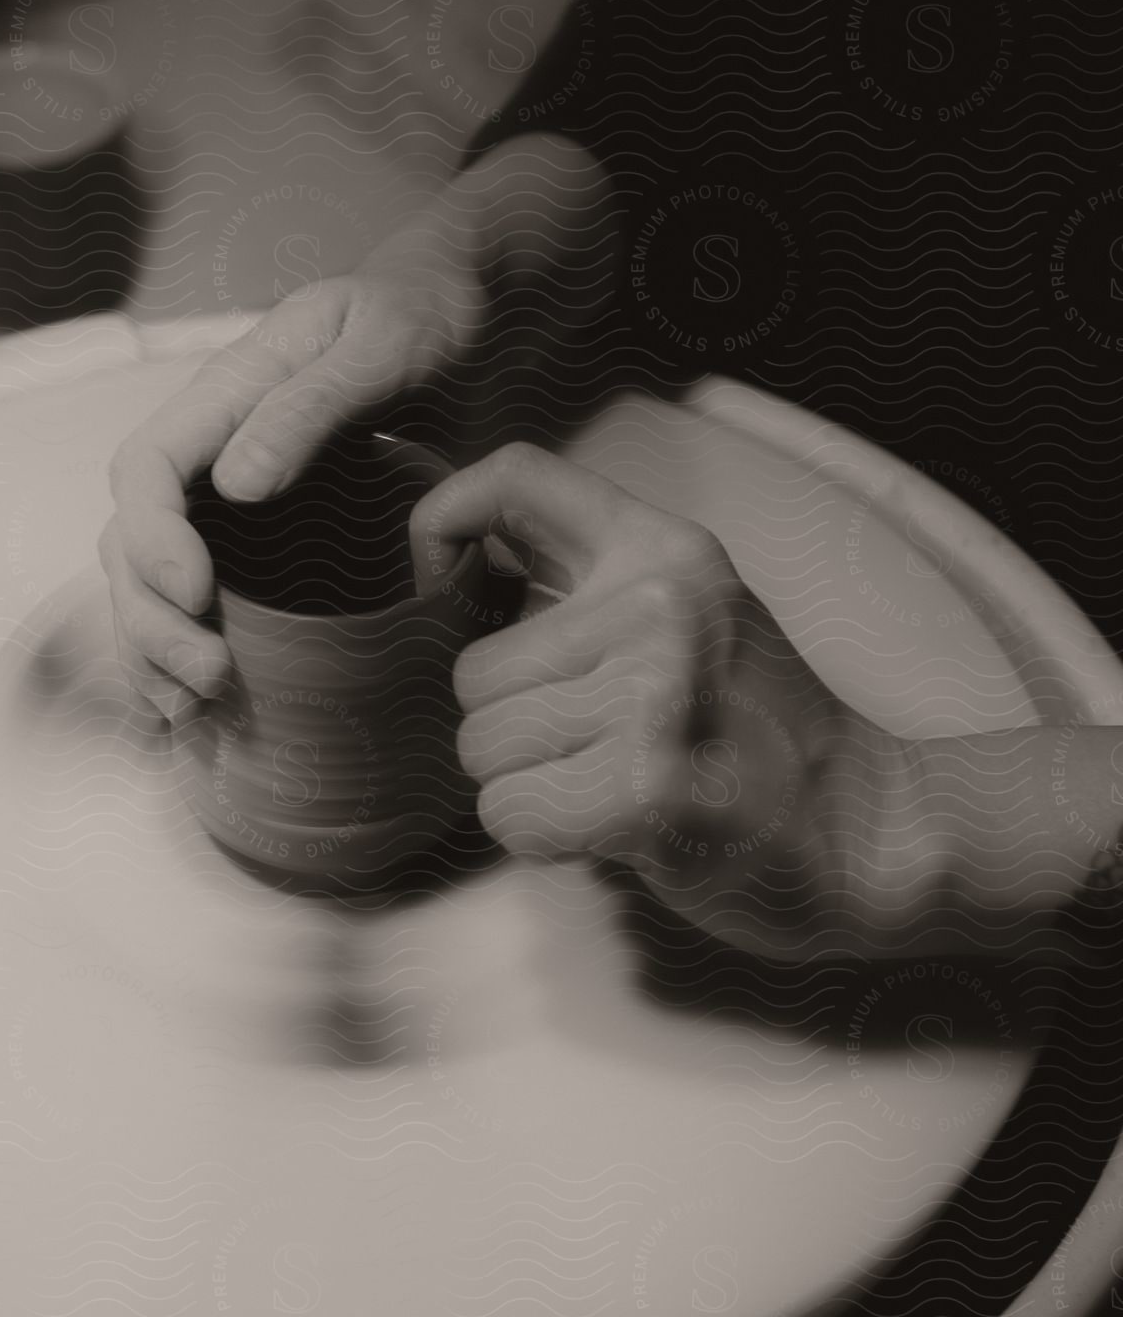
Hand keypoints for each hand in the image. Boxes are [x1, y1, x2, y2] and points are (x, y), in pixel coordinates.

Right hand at [98, 211, 486, 721]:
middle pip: (134, 538)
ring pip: (151, 578)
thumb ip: (311, 405)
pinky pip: (197, 595)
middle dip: (152, 617)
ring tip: (194, 710)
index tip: (196, 596)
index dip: (154, 540)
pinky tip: (201, 708)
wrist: (454, 312)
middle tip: (208, 679)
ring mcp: (228, 494)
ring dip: (157, 649)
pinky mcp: (259, 533)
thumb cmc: (421, 316)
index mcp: (227, 392)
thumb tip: (237, 484)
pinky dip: (186, 651)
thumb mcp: (380, 345)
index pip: (147, 468)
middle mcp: (212, 447)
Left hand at [412, 444, 925, 960]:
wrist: (873, 830)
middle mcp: (657, 604)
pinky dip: (546, 840)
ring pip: (483, 749)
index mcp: (664, 548)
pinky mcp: (648, 785)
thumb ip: (582, 588)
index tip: (445, 591)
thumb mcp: (683, 618)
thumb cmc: (758, 736)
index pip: (512, 476)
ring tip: (616, 788)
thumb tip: (447, 576)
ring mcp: (656, 691)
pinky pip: (512, 813)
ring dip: (529, 790)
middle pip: (473, 673)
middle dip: (512, 732)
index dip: (442, 527)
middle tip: (599, 751)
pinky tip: (618, 831)